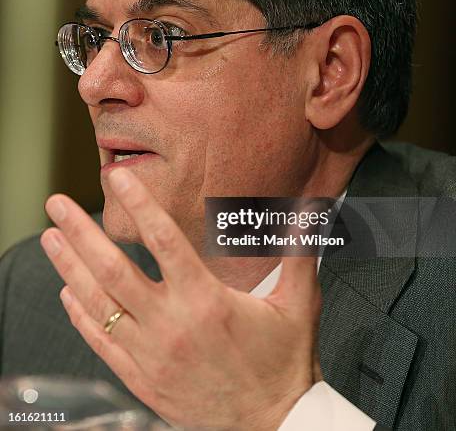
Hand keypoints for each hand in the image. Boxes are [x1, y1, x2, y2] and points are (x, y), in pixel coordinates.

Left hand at [42, 167, 321, 430]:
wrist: (272, 426)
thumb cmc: (284, 362)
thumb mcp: (299, 305)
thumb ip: (298, 255)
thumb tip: (307, 214)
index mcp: (206, 301)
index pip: (163, 240)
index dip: (139, 204)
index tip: (118, 177)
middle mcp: (171, 324)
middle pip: (114, 270)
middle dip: (81, 232)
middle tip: (57, 204)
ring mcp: (151, 354)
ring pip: (99, 304)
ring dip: (70, 268)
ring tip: (50, 238)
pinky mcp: (142, 379)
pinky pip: (101, 343)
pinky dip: (80, 316)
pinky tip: (68, 293)